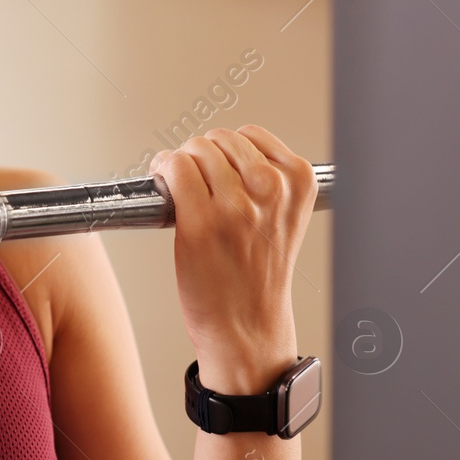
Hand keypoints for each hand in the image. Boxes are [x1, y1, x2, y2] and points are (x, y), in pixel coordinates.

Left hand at [150, 125, 317, 394]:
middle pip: (220, 139)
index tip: (216, 165)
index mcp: (298, 183)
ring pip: (196, 149)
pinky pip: (175, 167)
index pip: (252, 135)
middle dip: (201, 154)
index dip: (225, 148)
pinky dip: (162, 167)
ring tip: (177, 183)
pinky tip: (162, 181)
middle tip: (193, 179)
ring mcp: (236, 205)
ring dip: (179, 160)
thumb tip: (221, 149)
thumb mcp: (283, 218)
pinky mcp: (201, 221)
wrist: (246, 324)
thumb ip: (267, 180)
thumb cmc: (258, 276)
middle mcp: (271, 189)